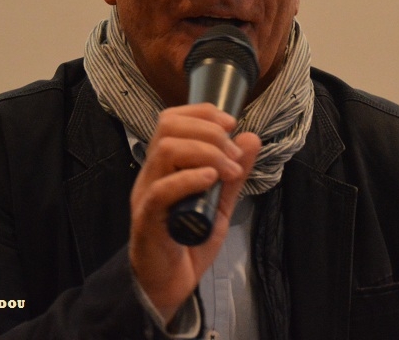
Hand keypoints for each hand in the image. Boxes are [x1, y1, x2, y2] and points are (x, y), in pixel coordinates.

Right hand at [128, 103, 260, 323]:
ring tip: (228, 170)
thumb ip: (234, 172)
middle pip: (168, 127)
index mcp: (164, 166)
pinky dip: (190, 178)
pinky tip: (211, 180)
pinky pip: (162, 190)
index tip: (231, 123)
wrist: (171, 285)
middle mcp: (151, 174)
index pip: (171, 119)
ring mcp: (147, 195)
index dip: (202, 112)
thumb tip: (251, 138)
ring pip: (165, 150)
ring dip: (205, 152)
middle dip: (208, 131)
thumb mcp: (220, 201)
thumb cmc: (190, 242)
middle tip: (233, 155)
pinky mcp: (148, 219)